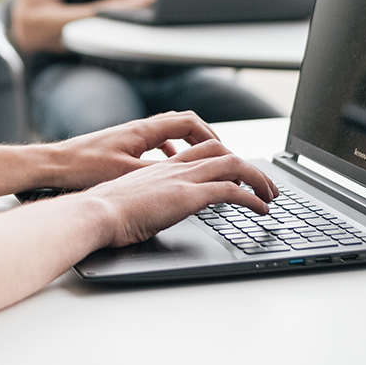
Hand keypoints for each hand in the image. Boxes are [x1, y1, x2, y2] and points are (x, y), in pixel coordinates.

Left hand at [45, 110, 221, 190]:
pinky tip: (168, 170)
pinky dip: (169, 153)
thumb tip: (188, 179)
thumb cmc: (84, 168)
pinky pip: (155, 144)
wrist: (53, 165)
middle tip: (222, 158)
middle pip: (183, 124)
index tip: (226, 153)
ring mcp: (130, 136)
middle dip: (206, 139)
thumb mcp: (127, 174)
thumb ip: (160, 173)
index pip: (190, 123)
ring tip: (201, 163)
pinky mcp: (121, 147)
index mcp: (144, 130)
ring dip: (188, 145)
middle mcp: (139, 128)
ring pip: (169, 133)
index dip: (211, 136)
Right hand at [80, 139, 277, 246]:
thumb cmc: (105, 213)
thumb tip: (155, 212)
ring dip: (258, 179)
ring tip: (271, 195)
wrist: (95, 213)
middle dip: (249, 167)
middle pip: (222, 152)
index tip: (237, 175)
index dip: (224, 159)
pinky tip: (261, 209)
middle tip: (264, 185)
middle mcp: (176, 167)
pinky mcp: (188, 196)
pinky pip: (231, 190)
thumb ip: (150, 200)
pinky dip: (252, 198)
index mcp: (162, 168)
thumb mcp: (132, 201)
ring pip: (233, 165)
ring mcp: (183, 179)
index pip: (201, 152)